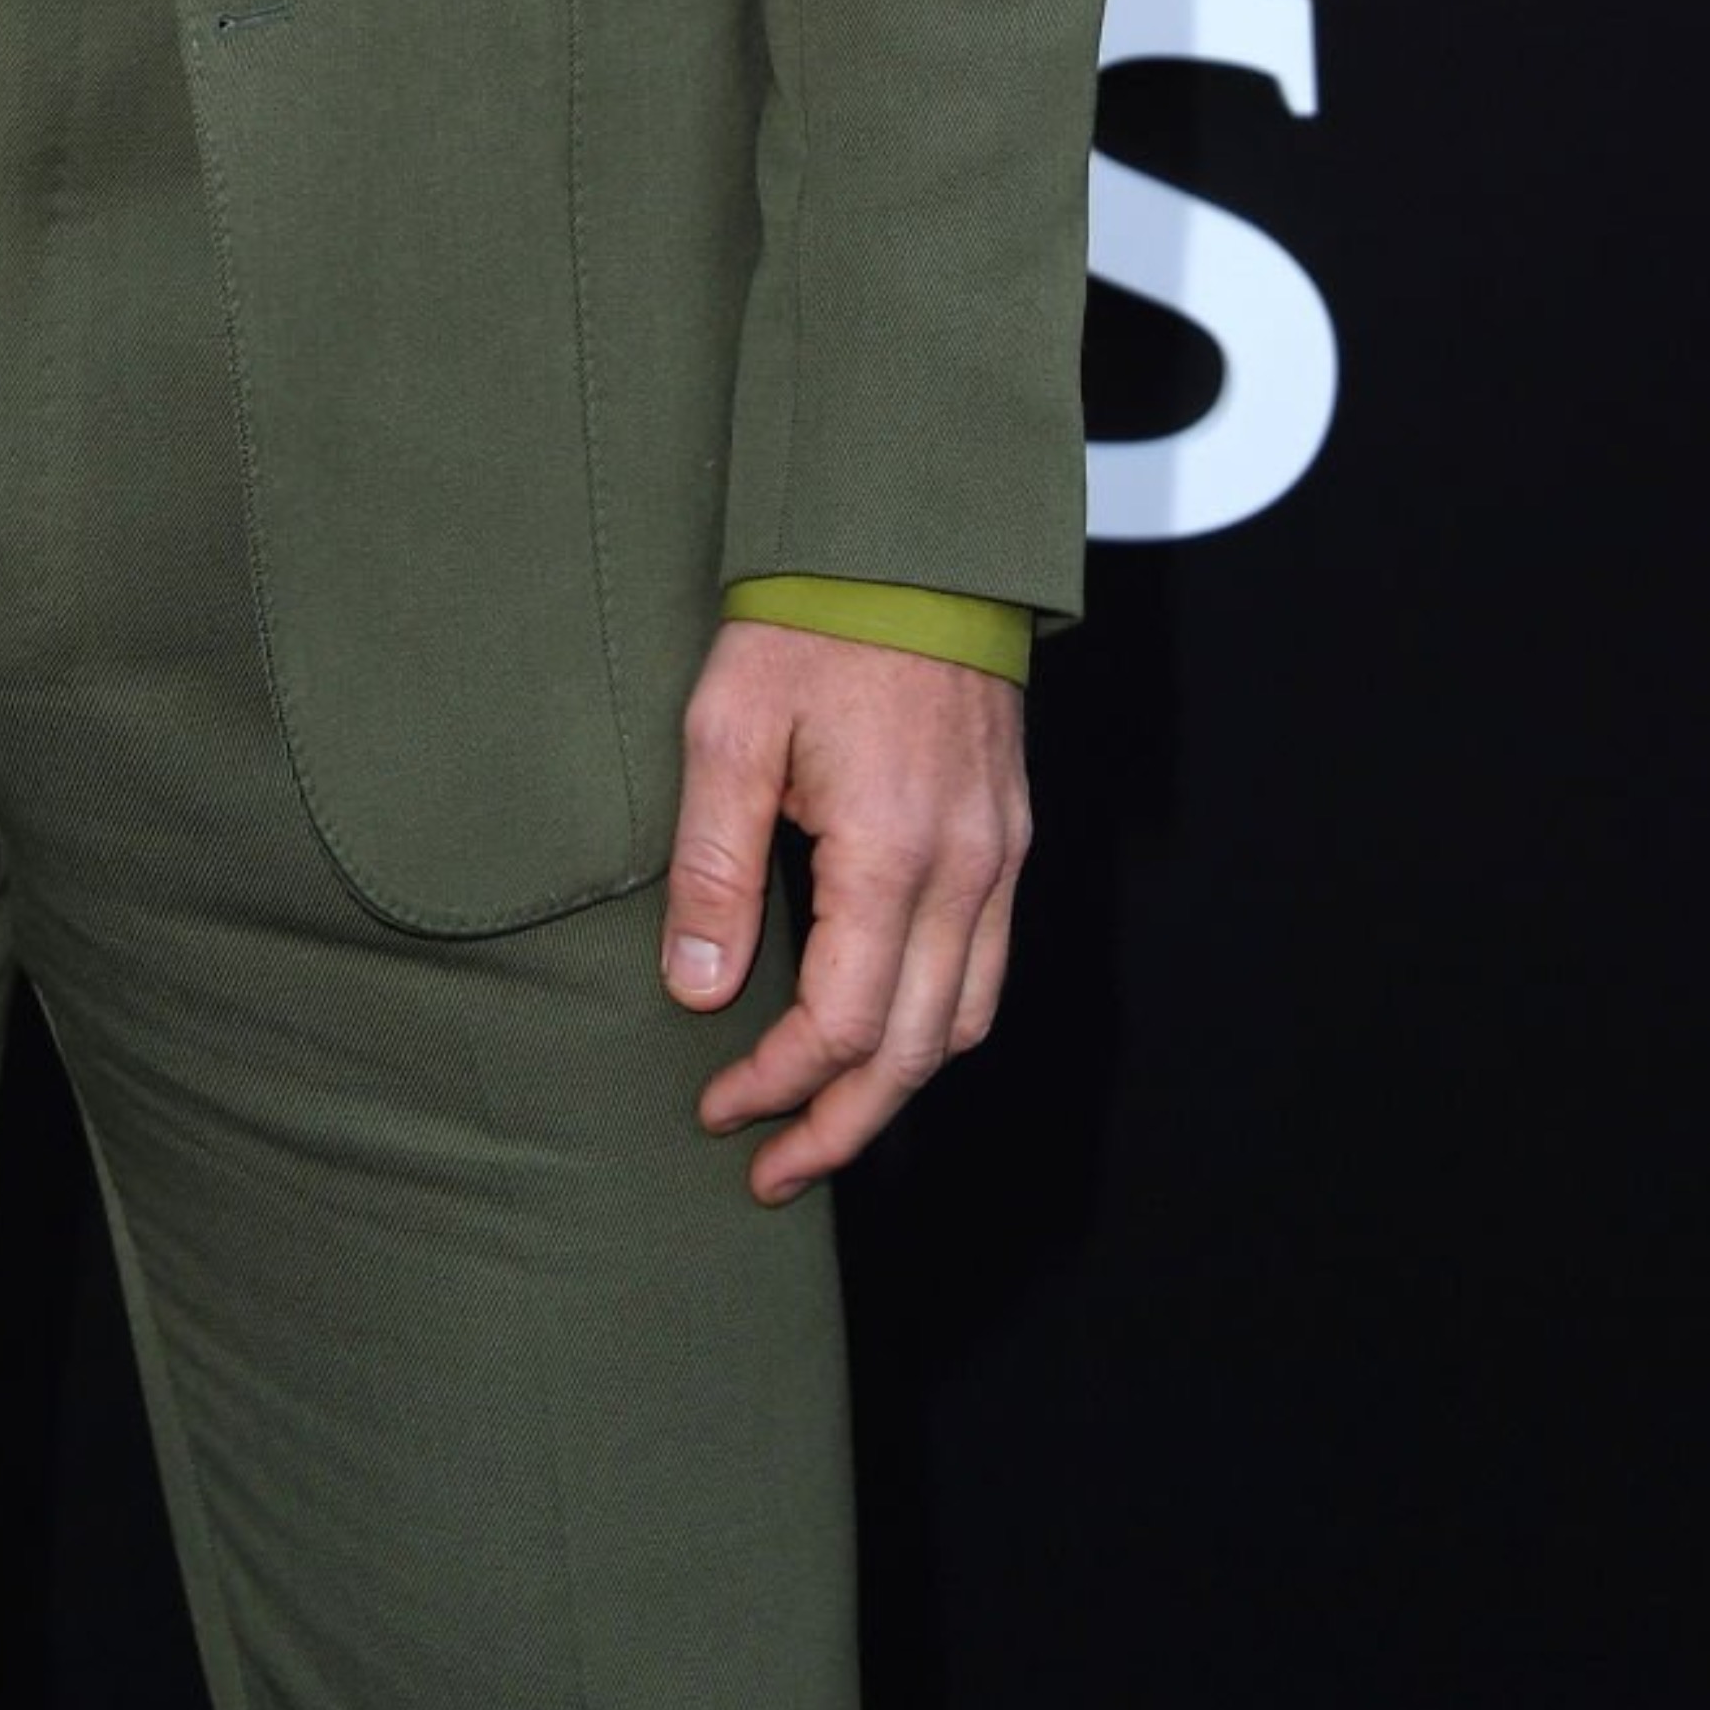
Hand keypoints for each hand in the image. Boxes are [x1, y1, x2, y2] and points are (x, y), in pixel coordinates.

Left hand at [661, 621, 1028, 1199]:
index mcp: (893, 852)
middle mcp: (966, 869)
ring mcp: (1000, 854)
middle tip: (772, 1169)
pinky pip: (986, 967)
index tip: (718, 1108)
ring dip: (896, 1088)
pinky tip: (883, 1034)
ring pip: (964, 1021)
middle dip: (841, 1125)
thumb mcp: (727, 733)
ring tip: (825, 1123)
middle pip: (914, 1052)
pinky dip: (936, 1026)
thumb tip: (701, 990)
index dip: (776, 1085)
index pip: (842, 1024)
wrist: (905, 541)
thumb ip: (714, 868)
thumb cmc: (809, 624)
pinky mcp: (1008, 834)